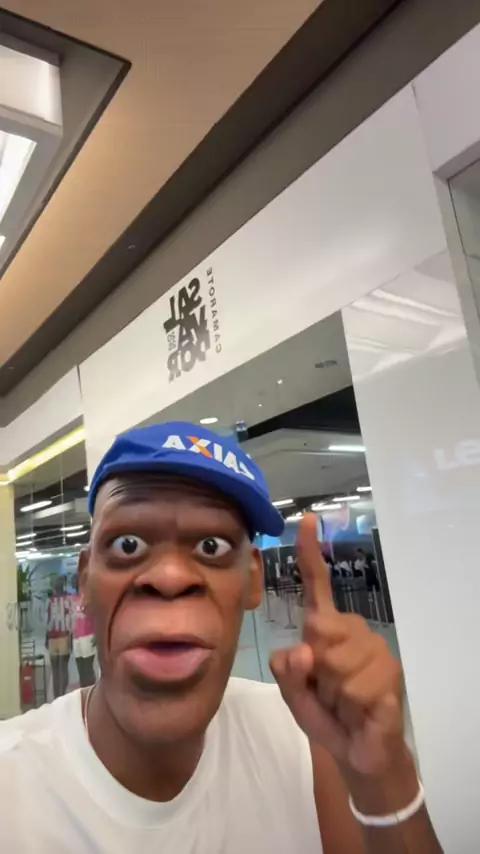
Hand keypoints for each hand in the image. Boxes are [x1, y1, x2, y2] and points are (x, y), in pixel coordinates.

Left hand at [270, 515, 404, 776]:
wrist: (358, 752)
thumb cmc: (325, 714)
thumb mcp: (293, 693)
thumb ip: (287, 671)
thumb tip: (306, 649)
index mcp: (327, 628)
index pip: (317, 585)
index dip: (310, 553)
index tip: (308, 520)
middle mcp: (354, 629)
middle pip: (318, 631)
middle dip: (313, 670)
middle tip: (325, 690)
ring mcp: (376, 649)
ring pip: (334, 664)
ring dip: (330, 693)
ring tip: (343, 703)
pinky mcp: (390, 673)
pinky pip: (353, 688)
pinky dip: (348, 708)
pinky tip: (359, 711)